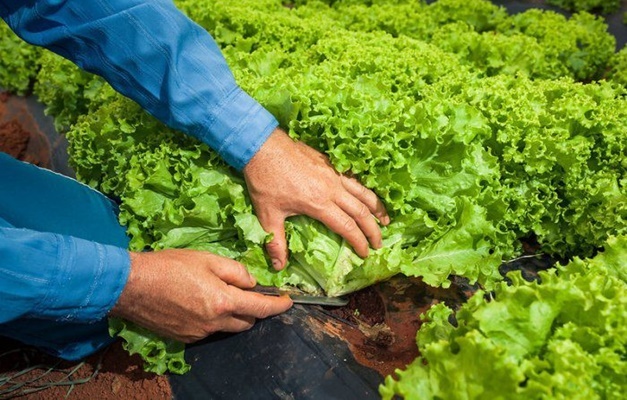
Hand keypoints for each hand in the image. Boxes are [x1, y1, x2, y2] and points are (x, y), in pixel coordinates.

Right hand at [110, 249, 291, 342]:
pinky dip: (213, 318)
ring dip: (232, 314)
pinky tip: (199, 303)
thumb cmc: (169, 266)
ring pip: (227, 327)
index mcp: (223, 302)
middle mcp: (214, 322)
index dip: (278, 305)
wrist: (131, 286)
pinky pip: (209, 330)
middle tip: (247, 292)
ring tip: (218, 294)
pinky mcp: (185, 337)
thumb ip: (235, 271)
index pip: (261, 308)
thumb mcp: (207, 259)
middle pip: (246, 321)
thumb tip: (251, 282)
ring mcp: (199, 333)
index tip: (288, 301)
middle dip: (253, 309)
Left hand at [243, 128, 389, 269]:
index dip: (359, 242)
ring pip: (362, 192)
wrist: (263, 145)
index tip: (365, 254)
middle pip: (361, 211)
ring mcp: (333, 173)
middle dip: (373, 229)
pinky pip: (354, 178)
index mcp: (319, 203)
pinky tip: (366, 195)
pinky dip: (364, 189)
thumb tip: (278, 266)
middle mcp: (332, 188)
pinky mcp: (329, 162)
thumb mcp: (267, 214)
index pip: (347, 226)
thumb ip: (275, 241)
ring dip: (376, 207)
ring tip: (385, 220)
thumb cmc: (265, 180)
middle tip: (379, 243)